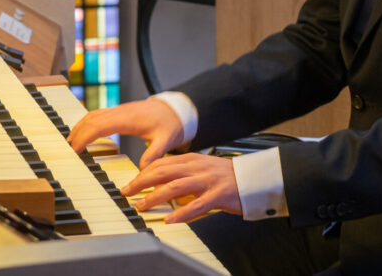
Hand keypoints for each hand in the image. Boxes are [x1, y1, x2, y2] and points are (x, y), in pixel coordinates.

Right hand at [67, 98, 183, 168]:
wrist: (175, 109)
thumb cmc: (170, 123)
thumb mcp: (166, 140)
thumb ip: (155, 154)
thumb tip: (144, 170)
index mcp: (128, 119)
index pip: (99, 126)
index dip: (83, 137)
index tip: (74, 151)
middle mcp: (120, 112)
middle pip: (90, 120)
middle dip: (76, 134)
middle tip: (66, 152)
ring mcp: (118, 111)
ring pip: (92, 115)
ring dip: (79, 128)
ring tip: (70, 144)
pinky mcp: (119, 112)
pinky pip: (97, 115)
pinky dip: (86, 124)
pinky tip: (83, 134)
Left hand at [124, 153, 241, 222]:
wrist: (253, 178)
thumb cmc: (226, 176)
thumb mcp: (202, 168)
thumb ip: (183, 173)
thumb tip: (160, 184)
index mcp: (193, 160)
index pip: (162, 163)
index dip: (143, 173)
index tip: (131, 183)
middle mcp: (198, 167)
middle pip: (163, 172)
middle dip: (142, 182)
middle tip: (128, 192)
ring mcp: (208, 181)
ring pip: (175, 187)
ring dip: (155, 197)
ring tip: (142, 206)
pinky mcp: (218, 195)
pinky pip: (197, 205)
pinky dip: (181, 213)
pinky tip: (170, 219)